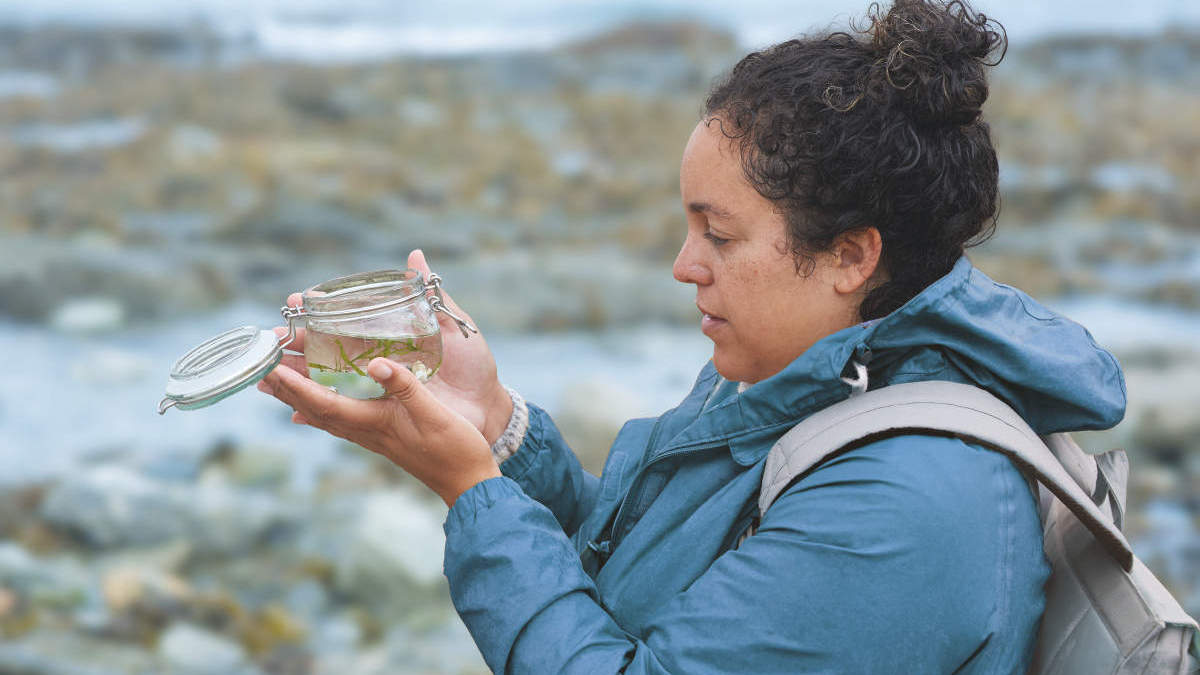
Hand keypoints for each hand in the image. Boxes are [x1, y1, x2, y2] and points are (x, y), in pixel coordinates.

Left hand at [258, 357, 500, 505]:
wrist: (469, 482)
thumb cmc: (455, 449)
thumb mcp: (434, 412)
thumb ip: (406, 386)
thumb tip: (375, 363)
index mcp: (374, 423)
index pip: (324, 403)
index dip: (295, 385)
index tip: (268, 368)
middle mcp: (366, 431)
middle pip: (315, 409)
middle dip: (285, 389)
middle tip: (256, 368)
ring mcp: (373, 436)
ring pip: (324, 414)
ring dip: (297, 397)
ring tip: (274, 382)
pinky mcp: (383, 436)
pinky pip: (341, 419)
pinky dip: (320, 407)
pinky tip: (313, 408)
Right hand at [272, 249, 512, 444]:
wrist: (489, 408)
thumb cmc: (473, 367)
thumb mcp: (455, 327)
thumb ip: (432, 296)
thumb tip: (415, 256)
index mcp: (387, 340)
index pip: (343, 321)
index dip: (318, 311)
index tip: (298, 299)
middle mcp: (375, 364)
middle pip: (324, 353)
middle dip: (294, 345)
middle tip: (269, 339)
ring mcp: (376, 392)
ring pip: (324, 384)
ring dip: (295, 379)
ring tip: (268, 374)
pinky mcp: (383, 417)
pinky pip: (344, 416)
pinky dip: (317, 415)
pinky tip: (295, 414)